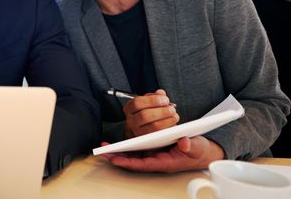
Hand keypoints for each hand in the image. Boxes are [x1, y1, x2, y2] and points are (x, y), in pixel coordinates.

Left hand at [101, 136, 224, 172]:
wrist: (202, 151)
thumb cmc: (198, 151)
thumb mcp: (197, 147)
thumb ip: (190, 146)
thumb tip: (183, 142)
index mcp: (165, 162)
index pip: (144, 164)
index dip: (129, 162)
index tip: (115, 159)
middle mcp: (157, 159)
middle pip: (135, 160)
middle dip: (119, 157)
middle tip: (104, 151)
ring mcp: (155, 154)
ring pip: (134, 155)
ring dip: (120, 152)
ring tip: (106, 147)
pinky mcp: (154, 148)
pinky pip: (138, 149)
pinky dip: (128, 146)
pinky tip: (118, 142)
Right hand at [123, 89, 178, 137]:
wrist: (140, 129)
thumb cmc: (145, 113)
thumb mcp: (146, 102)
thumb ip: (153, 96)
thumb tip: (161, 93)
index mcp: (129, 109)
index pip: (137, 103)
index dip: (152, 100)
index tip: (165, 99)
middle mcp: (131, 121)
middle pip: (145, 115)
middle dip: (162, 111)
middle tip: (172, 109)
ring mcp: (138, 132)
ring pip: (154, 126)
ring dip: (167, 120)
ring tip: (174, 115)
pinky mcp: (147, 140)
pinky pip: (160, 135)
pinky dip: (169, 128)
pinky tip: (173, 123)